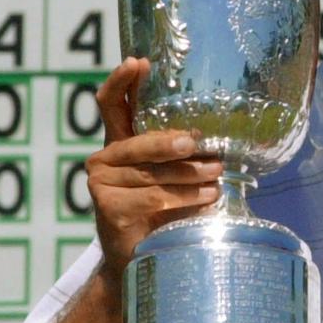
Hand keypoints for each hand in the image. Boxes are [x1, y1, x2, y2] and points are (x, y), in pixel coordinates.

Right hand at [86, 57, 221, 279]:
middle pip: (139, 142)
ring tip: (217, 175)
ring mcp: (101, 184)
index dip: (121, 81)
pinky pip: (152, 197)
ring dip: (189, 175)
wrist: (142, 261)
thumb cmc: (164, 213)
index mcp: (119, 144)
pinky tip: (207, 198)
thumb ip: (182, 153)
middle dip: (171, 142)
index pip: (111, 104)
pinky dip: (184, 198)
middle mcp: (104, 160)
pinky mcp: (107, 208)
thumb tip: (221, 131)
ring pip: (151, 173)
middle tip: (197, 142)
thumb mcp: (175, 176)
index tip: (138, 62)